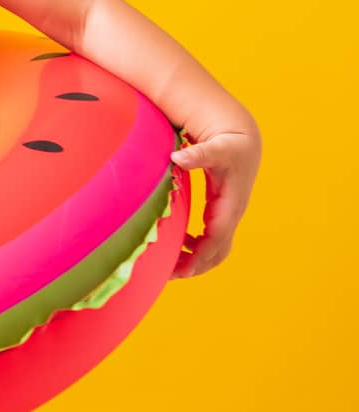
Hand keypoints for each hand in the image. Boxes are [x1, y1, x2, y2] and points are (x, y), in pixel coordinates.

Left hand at [168, 122, 260, 279]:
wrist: (243, 137)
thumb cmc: (230, 142)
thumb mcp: (216, 147)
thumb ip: (198, 153)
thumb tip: (177, 157)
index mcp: (231, 204)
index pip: (216, 238)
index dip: (199, 256)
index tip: (181, 270)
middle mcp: (232, 213)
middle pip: (217, 251)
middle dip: (196, 265)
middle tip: (168, 274)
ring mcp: (228, 213)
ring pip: (216, 247)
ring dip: (196, 258)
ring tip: (170, 264)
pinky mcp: (222, 210)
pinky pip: (211, 237)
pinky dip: (196, 245)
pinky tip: (179, 241)